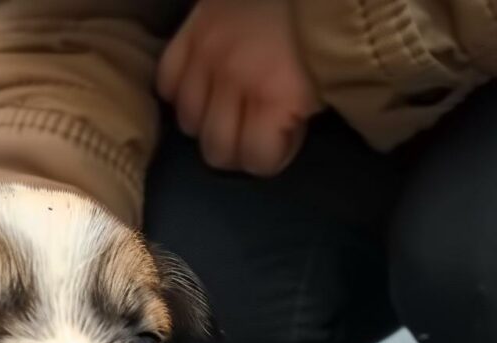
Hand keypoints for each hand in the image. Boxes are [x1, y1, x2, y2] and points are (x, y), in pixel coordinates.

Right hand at [157, 0, 321, 175]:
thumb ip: (299, 116)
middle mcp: (233, 82)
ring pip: (188, 122)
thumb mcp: (329, 79)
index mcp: (276, 94)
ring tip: (226, 105)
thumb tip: (280, 140)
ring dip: (207, 121)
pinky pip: (167, 83)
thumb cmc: (324, 28)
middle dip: (236, 148)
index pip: (256, 159)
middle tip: (251, 129)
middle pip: (215, 150)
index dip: (271, 155)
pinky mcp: (186, 35)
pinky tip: (201, 85)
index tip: (282, 137)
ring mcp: (205, 58)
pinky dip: (181, 91)